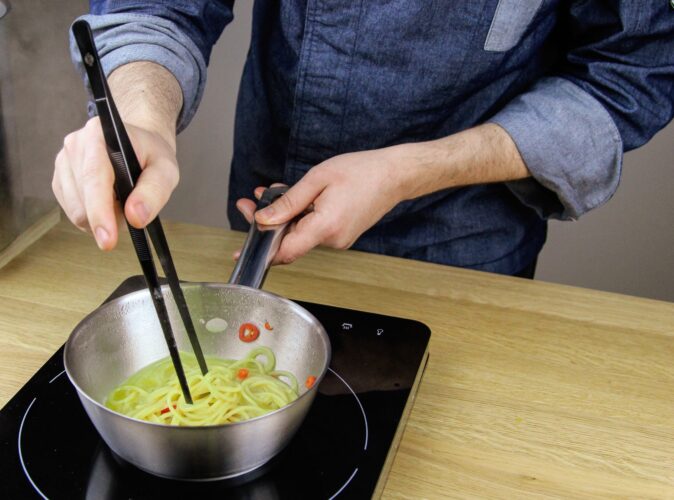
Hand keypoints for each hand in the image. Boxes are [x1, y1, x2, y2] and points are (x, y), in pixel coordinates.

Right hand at [52, 116, 178, 249]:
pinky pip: (73, 212)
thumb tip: (136, 217)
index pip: (94, 179)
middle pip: (84, 200)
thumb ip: (154, 192)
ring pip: (77, 211)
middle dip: (110, 217)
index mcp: (100, 135)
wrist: (139, 145)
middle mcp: (75, 145)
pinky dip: (93, 215)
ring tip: (122, 200)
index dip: (100, 212)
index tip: (108, 240)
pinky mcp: (60, 179)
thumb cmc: (151, 155)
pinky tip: (108, 201)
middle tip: (133, 210)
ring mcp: (64, 162)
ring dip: (102, 217)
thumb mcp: (166, 170)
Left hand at [235, 145, 412, 263]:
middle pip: (289, 241)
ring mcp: (338, 240)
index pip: (286, 251)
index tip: (241, 250)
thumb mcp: (317, 179)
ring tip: (270, 191)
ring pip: (300, 233)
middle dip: (266, 223)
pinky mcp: (341, 235)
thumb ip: (288, 202)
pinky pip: (312, 229)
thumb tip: (263, 219)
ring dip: (283, 216)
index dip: (261, 251)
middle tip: (247, 203)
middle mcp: (332, 240)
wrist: (394, 176)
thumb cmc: (361, 172)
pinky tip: (293, 197)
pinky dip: (299, 216)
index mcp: (326, 227)